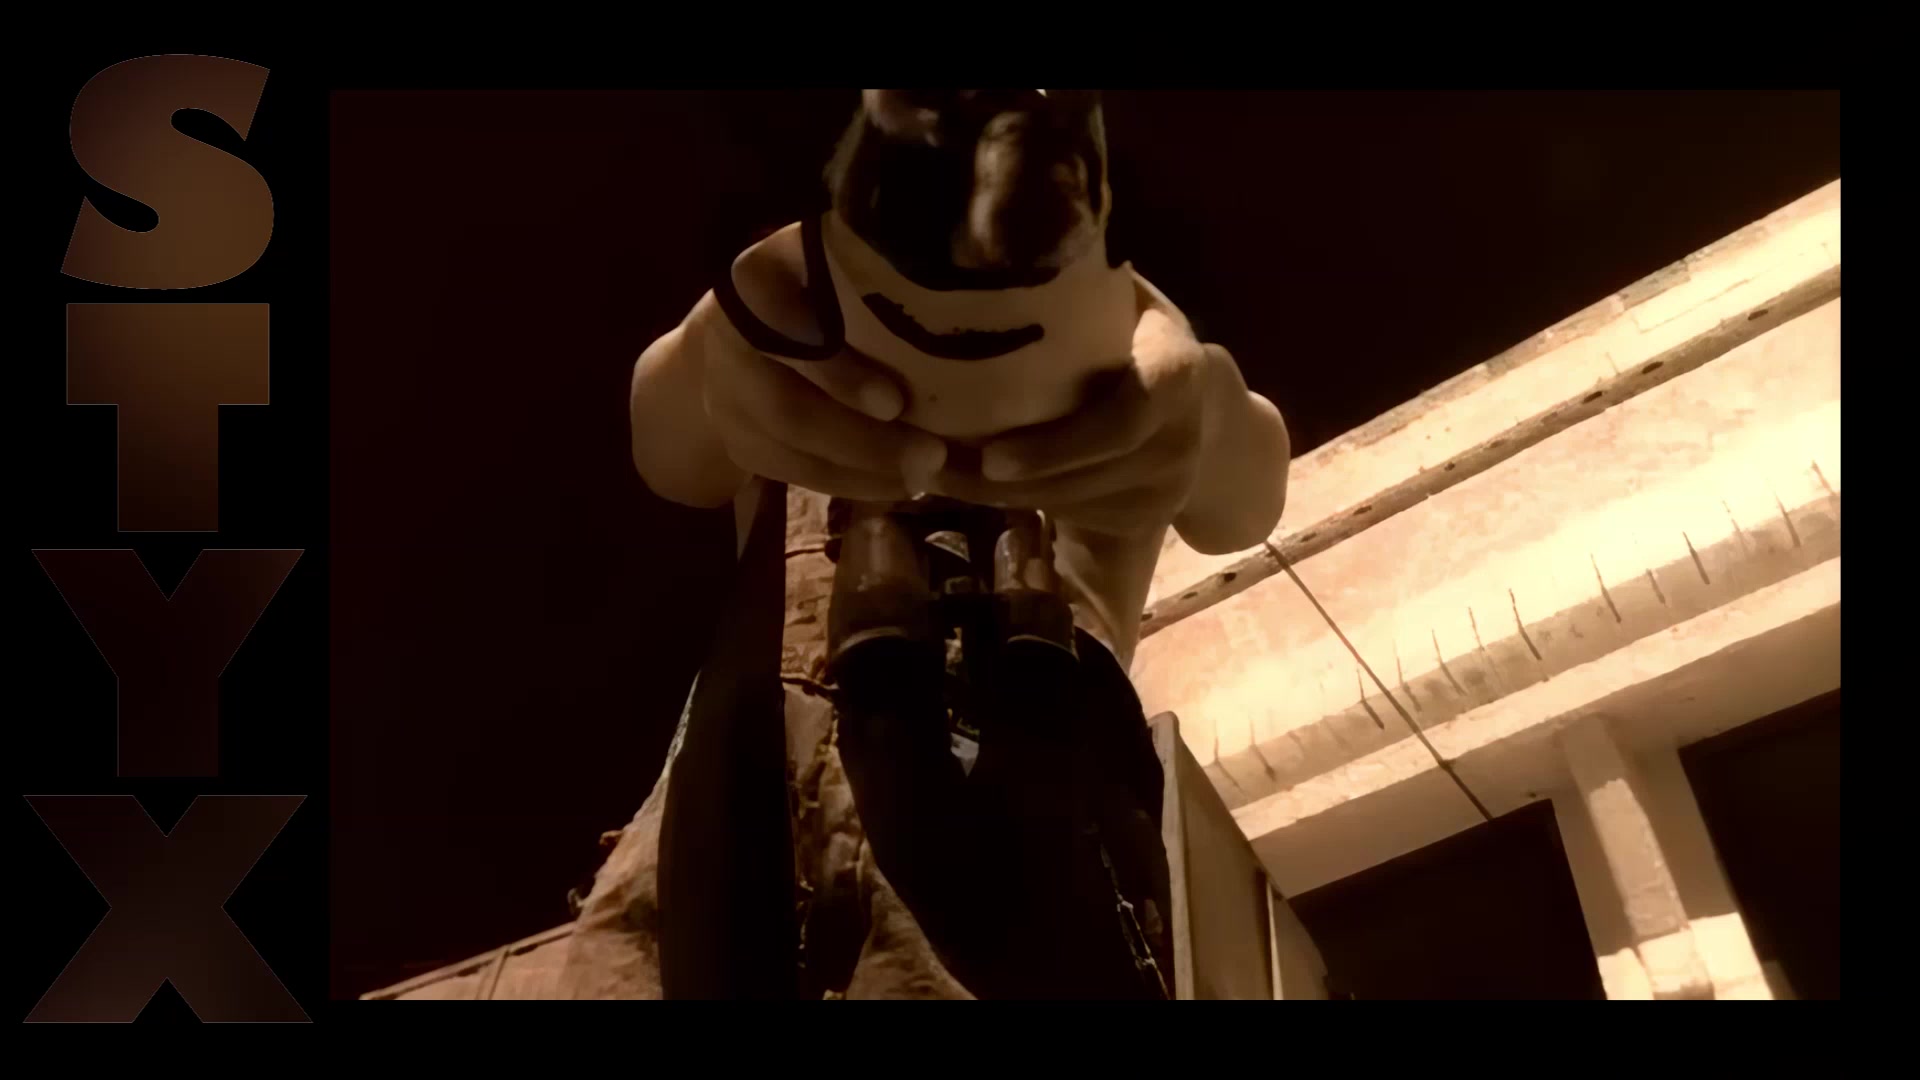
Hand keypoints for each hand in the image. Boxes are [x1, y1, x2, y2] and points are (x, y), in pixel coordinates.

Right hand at [689, 226, 947, 500]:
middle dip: (862, 440)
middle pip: (788, 408)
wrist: (741, 332)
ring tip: (926, 475)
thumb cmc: (818, 287)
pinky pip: (795, 472)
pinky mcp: (740, 442)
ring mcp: (725, 397)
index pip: (786, 328)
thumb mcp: (839, 266)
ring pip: (792, 448)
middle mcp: (730, 340)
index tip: (894, 403)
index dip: (836, 372)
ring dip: (863, 470)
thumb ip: (876, 278)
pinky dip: (850, 483)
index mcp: (759, 281)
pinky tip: (898, 484)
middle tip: (933, 456)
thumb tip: (964, 292)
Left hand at [920, 292, 1222, 536]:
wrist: (1195, 398)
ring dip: (997, 497)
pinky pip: (1076, 520)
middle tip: (928, 464)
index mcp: (1175, 370)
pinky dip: (1019, 507)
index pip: (1125, 418)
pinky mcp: (1149, 518)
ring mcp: (1169, 486)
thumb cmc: (1131, 330)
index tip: (990, 455)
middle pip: (1087, 475)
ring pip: (1072, 504)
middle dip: (1006, 479)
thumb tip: (983, 255)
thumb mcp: (1116, 298)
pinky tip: (969, 487)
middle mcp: (1181, 436)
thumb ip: (1072, 290)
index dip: (1058, 444)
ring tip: (931, 473)